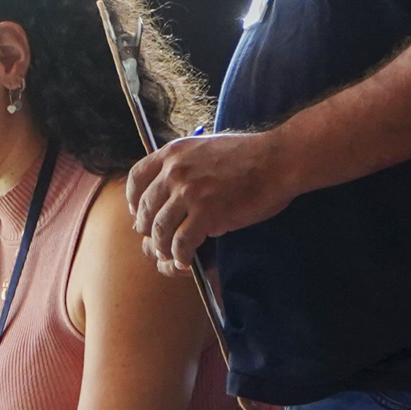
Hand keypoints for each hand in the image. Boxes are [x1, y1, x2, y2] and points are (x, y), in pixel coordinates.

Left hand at [126, 130, 298, 272]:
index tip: (138, 213)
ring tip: (169, 255)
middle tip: (154, 241)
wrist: (277, 160)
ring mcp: (189, 193)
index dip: (134, 200)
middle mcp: (175, 172)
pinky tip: (186, 261)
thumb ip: (184, 164)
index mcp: (172, 153)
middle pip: (146, 208)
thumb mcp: (204, 148)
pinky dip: (181, 255)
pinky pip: (182, 242)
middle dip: (147, 229)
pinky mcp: (207, 213)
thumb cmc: (248, 155)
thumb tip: (168, 189)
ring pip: (160, 229)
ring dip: (162, 247)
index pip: (136, 178)